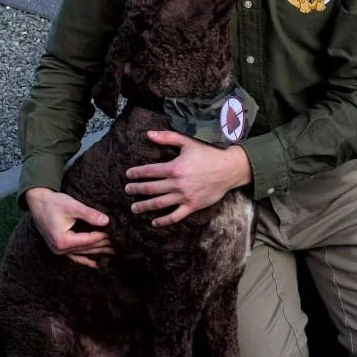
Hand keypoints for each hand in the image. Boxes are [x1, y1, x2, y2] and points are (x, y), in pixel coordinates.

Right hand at [25, 187, 113, 268]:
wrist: (38, 201)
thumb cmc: (54, 202)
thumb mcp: (72, 206)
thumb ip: (89, 214)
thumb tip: (106, 221)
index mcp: (62, 241)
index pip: (88, 240)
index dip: (103, 236)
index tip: (116, 233)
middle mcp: (59, 249)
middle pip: (87, 249)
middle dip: (103, 246)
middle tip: (121, 244)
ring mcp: (58, 250)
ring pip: (82, 254)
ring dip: (98, 253)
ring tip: (113, 252)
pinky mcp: (59, 248)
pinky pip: (75, 256)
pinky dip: (86, 260)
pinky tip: (96, 264)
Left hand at [124, 131, 251, 227]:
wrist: (229, 169)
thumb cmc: (209, 153)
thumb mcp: (188, 142)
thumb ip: (167, 137)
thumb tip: (149, 134)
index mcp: (174, 167)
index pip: (149, 171)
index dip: (136, 173)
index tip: (128, 175)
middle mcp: (177, 183)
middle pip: (150, 188)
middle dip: (136, 189)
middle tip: (127, 190)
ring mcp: (184, 196)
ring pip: (159, 203)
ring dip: (144, 206)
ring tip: (134, 208)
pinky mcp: (192, 206)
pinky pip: (175, 216)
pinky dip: (164, 221)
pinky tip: (155, 222)